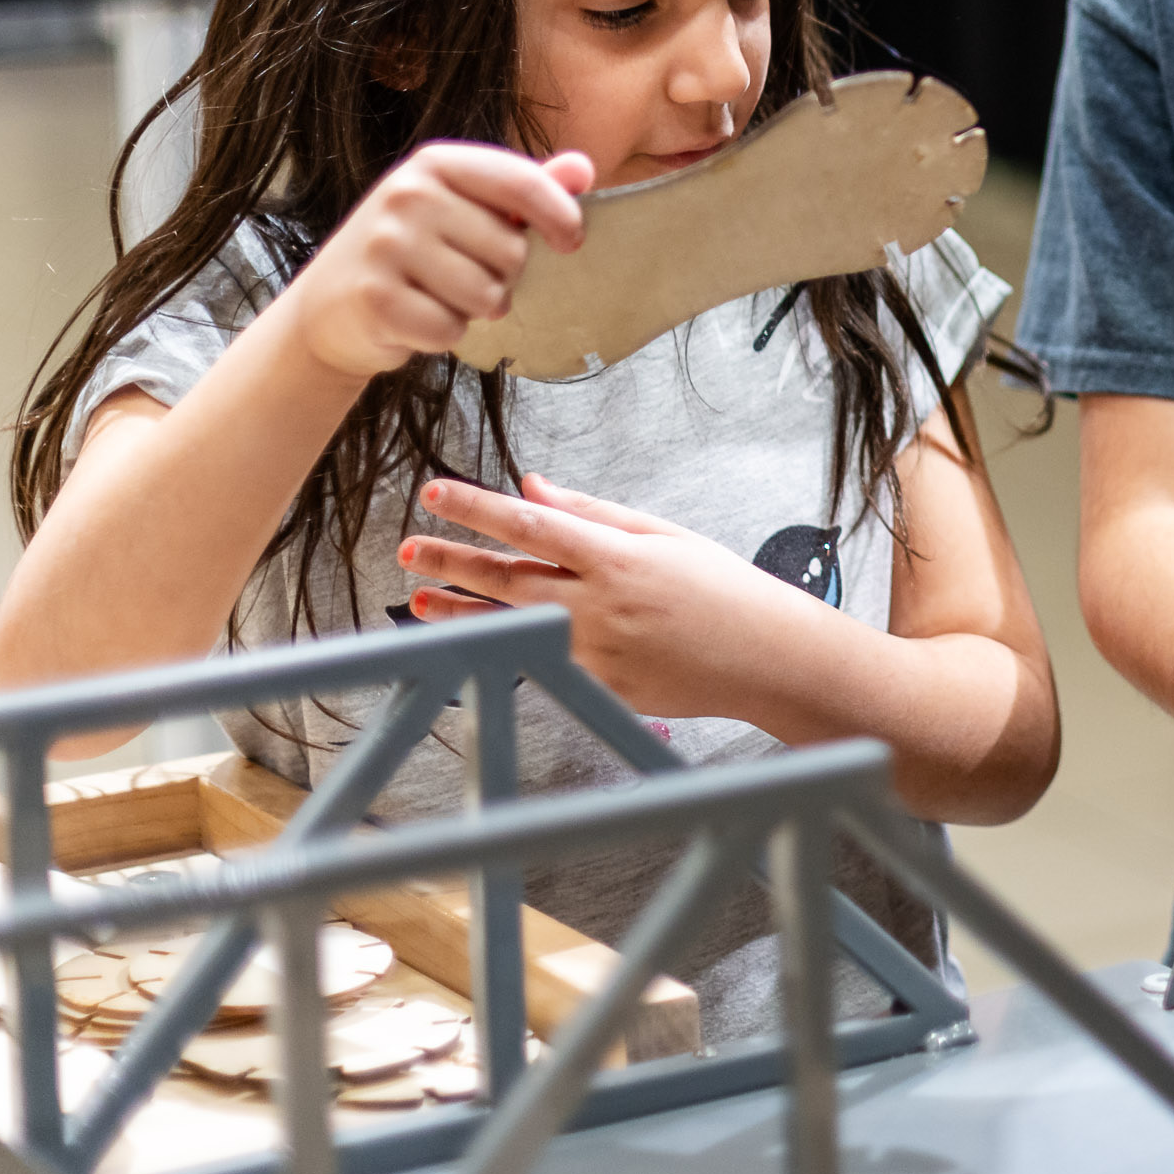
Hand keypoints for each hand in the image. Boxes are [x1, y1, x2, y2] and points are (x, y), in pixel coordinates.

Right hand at [285, 144, 590, 379]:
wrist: (329, 308)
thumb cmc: (412, 253)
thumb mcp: (462, 208)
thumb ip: (524, 189)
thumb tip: (584, 169)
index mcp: (435, 163)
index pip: (522, 183)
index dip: (561, 217)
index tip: (571, 243)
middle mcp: (406, 195)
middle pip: (512, 251)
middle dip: (502, 276)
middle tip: (462, 275)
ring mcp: (385, 245)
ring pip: (486, 295)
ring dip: (474, 309)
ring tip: (439, 296)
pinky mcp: (375, 297)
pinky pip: (450, 329)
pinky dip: (443, 335)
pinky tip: (415, 320)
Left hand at [399, 473, 814, 719]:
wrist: (763, 656)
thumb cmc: (721, 588)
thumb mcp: (663, 535)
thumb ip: (593, 513)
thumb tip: (533, 488)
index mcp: (615, 557)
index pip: (529, 526)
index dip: (476, 508)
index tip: (436, 492)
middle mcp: (597, 604)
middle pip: (505, 578)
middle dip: (450, 560)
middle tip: (409, 547)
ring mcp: (593, 651)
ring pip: (508, 624)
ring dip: (459, 610)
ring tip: (420, 598)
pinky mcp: (596, 686)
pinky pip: (538, 660)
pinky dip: (502, 645)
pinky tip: (473, 637)